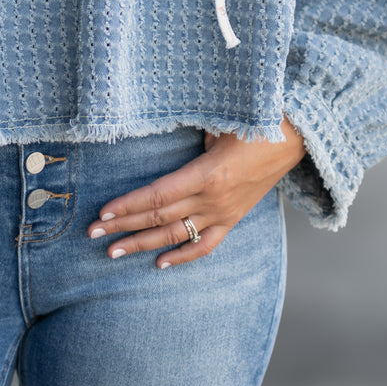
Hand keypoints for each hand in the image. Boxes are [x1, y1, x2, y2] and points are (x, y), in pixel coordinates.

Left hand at [88, 118, 304, 267]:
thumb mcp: (217, 121)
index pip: (157, 197)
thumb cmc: (252, 121)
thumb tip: (152, 128)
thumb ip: (187, 133)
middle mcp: (212, 201)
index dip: (127, 206)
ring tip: (113, 253)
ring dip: (142, 245)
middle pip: (158, 219)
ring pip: (176, 236)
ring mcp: (223, 213)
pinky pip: (205, 245)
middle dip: (122, 227)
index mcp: (207, 175)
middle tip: (92, 236)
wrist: (294, 138)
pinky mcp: (232, 219)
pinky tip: (160, 264)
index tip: (101, 213)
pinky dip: (182, 256)